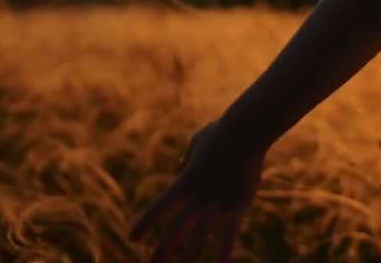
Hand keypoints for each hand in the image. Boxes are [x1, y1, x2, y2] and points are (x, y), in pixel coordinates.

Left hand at [129, 120, 265, 261]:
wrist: (247, 130)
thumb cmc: (222, 131)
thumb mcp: (198, 141)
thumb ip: (187, 157)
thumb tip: (180, 165)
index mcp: (186, 180)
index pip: (160, 207)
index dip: (146, 223)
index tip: (133, 238)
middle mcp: (199, 194)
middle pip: (177, 226)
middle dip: (164, 247)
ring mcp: (220, 200)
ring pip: (201, 232)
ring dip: (189, 252)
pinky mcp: (240, 202)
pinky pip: (232, 229)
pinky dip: (227, 247)